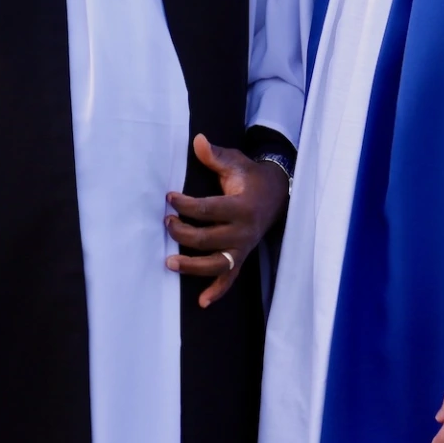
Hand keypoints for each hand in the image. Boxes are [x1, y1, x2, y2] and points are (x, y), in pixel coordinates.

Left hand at [164, 133, 289, 307]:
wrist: (277, 195)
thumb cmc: (250, 177)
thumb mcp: (236, 163)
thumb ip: (215, 156)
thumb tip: (197, 141)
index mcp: (241, 207)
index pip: (208, 210)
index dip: (186, 205)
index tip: (169, 198)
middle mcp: (243, 231)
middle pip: (207, 239)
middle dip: (182, 232)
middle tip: (166, 223)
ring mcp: (242, 248)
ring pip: (216, 264)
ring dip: (192, 266)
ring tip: (169, 262)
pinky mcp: (241, 257)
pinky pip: (230, 278)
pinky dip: (217, 291)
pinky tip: (202, 302)